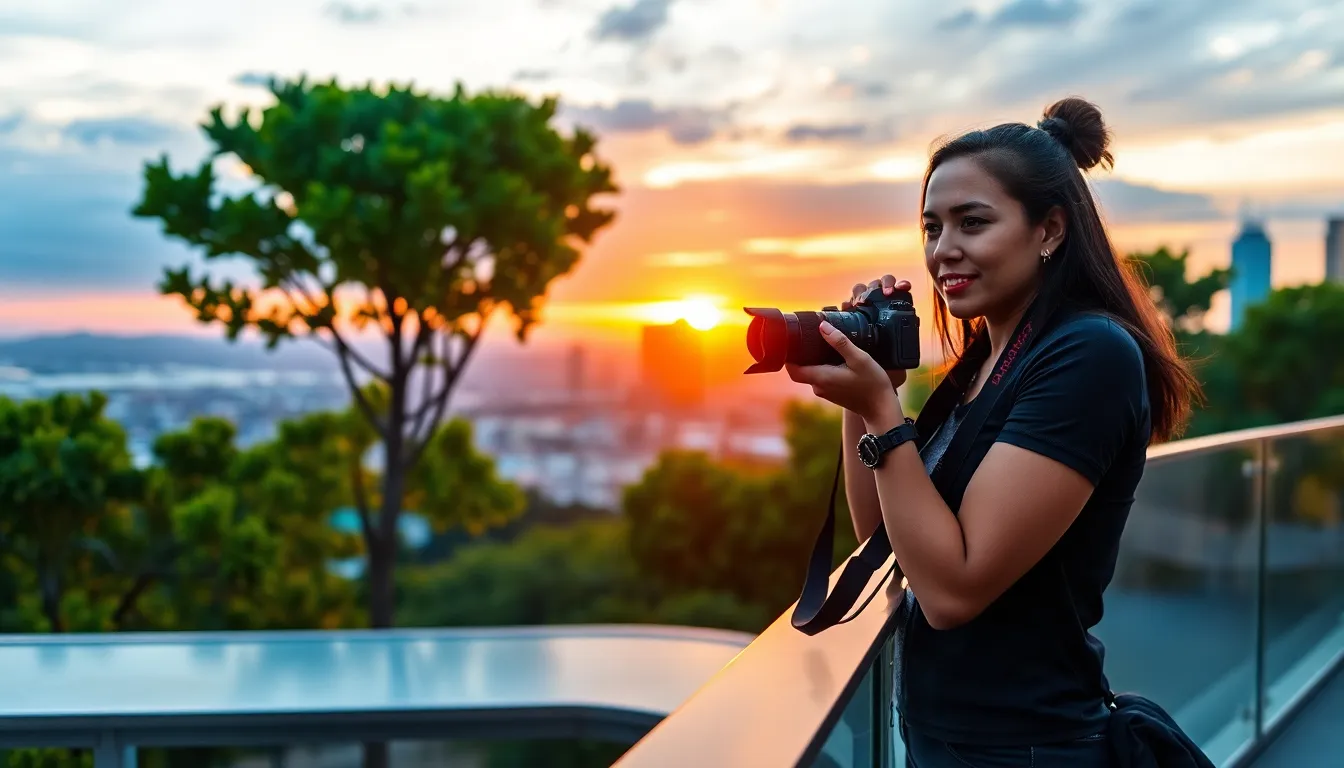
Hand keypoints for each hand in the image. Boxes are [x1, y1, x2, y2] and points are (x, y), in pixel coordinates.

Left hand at [786, 275, 910, 423]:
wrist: (881, 408)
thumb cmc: (872, 384)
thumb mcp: (859, 358)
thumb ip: (840, 342)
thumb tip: (822, 326)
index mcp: (821, 378)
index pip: (792, 369)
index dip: (787, 356)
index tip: (790, 341)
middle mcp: (819, 387)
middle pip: (799, 370)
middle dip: (799, 355)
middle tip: (804, 337)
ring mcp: (825, 392)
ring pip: (810, 374)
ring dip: (811, 360)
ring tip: (818, 343)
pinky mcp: (832, 393)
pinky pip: (819, 378)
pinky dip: (820, 367)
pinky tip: (831, 357)